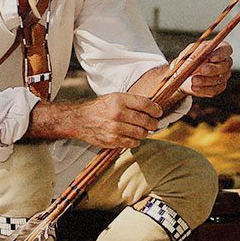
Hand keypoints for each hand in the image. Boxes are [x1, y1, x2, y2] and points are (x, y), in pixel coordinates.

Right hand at [27, 93, 163, 148]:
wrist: (80, 120)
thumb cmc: (100, 108)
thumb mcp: (114, 98)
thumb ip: (131, 102)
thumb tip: (152, 107)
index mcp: (119, 100)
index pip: (145, 104)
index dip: (155, 109)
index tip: (159, 112)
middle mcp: (118, 113)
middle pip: (145, 120)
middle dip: (153, 123)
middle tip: (154, 124)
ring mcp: (115, 128)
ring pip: (141, 133)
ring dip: (145, 133)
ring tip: (143, 131)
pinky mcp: (112, 140)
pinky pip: (132, 142)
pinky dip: (136, 141)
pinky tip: (133, 137)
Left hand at [180, 41, 233, 96]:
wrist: (185, 74)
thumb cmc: (190, 59)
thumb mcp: (188, 53)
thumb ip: (191, 56)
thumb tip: (191, 61)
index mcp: (220, 49)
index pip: (226, 50)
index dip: (220, 54)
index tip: (210, 58)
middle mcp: (225, 62)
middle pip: (225, 65)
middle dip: (212, 68)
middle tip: (201, 70)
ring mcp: (224, 75)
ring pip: (218, 79)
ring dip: (205, 80)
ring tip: (193, 80)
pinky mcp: (219, 87)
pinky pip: (214, 90)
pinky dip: (203, 89)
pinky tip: (195, 87)